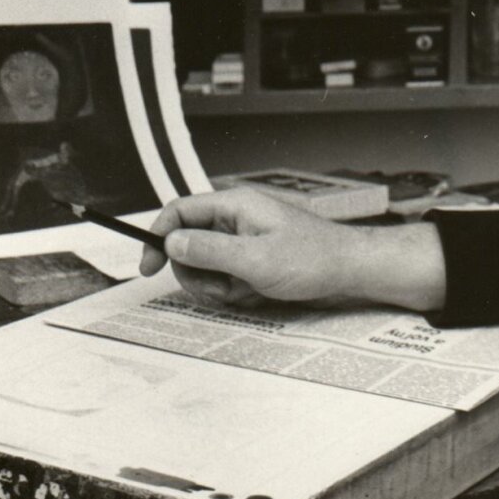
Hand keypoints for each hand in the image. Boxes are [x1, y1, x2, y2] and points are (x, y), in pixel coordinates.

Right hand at [138, 188, 445, 312]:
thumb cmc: (312, 259)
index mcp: (234, 205)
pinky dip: (234, 291)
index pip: (179, 212)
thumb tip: (170, 240)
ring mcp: (243, 240)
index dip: (157, 237)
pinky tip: (258, 293)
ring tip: (248, 289)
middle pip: (186, 245)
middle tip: (223, 286)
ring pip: (204, 266)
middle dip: (198, 273)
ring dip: (218, 286)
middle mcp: (236, 218)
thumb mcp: (256, 258)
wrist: (350, 271)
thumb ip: (210, 250)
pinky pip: (224, 278)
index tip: (149, 269)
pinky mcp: (251, 259)